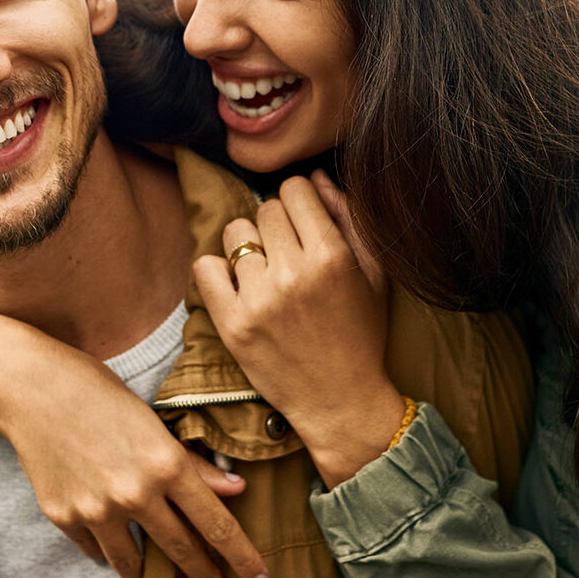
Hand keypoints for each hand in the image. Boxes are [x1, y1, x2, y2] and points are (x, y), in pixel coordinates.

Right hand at [0, 313, 269, 577]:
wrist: (27, 388)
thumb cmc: (94, 389)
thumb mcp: (151, 418)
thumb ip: (191, 462)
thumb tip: (236, 488)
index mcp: (164, 463)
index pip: (216, 523)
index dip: (241, 556)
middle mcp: (134, 493)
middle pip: (181, 550)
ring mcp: (96, 510)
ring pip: (134, 563)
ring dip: (150, 576)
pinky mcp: (64, 517)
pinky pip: (95, 549)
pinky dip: (107, 550)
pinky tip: (112, 546)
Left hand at [194, 172, 403, 486]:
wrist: (340, 401)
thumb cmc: (360, 334)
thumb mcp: (373, 273)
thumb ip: (348, 218)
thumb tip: (314, 176)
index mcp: (331, 256)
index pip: (294, 189)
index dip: (299, 202)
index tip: (303, 223)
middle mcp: (293, 274)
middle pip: (264, 209)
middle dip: (276, 225)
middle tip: (288, 254)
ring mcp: (258, 300)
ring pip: (235, 233)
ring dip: (248, 246)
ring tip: (265, 273)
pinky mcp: (231, 324)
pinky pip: (205, 268)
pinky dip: (218, 272)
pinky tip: (239, 286)